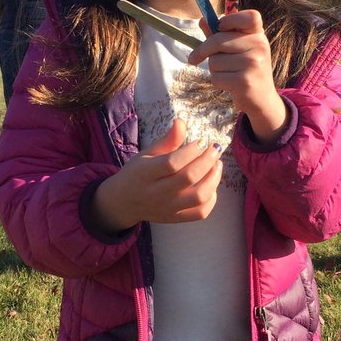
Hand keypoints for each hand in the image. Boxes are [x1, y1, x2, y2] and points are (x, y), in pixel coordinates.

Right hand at [91, 118, 222, 232]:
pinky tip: (211, 186)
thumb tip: (182, 122)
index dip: (191, 151)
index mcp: (146, 173)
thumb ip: (167, 140)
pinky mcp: (175, 218)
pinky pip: (200, 213)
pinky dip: (211, 199)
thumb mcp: (147, 154)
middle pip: (188, 178)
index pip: (172, 163)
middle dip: (207, 160)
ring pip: (198, 197)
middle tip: (214, 149)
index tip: (200, 141)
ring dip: (213, 179)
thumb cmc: (137, 173)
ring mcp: (168, 208)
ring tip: (217, 165)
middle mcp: (157, 193)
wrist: (123, 203)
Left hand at [188, 9, 287, 141]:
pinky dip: (218, 82)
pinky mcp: (244, 81)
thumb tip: (202, 20)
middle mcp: (259, 46)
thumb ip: (220, 34)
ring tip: (228, 74)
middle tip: (194, 58)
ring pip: (214, 61)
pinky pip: (216, 77)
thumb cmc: (247, 69)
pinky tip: (230, 84)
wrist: (262, 98)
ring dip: (214, 70)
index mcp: (259, 35)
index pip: (251, 16)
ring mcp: (253, 64)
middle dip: (203, 50)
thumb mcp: (238, 48)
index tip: (218, 27)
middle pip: (218, 40)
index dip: (231, 18)